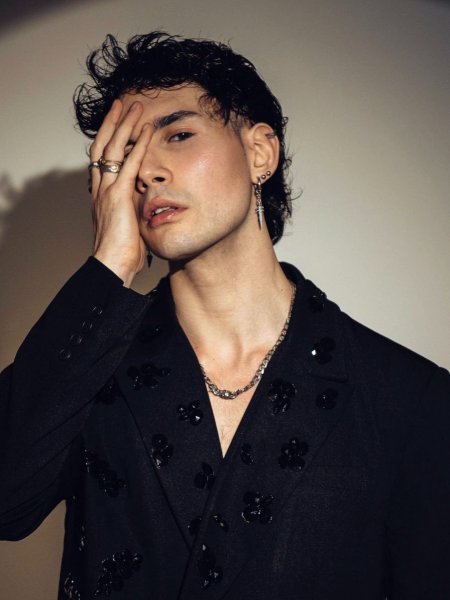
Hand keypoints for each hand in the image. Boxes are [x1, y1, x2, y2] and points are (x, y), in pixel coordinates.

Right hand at [89, 99, 151, 286]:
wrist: (112, 265)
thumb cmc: (122, 252)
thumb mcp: (129, 225)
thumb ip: (134, 209)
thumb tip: (147, 204)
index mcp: (101, 194)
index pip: (102, 159)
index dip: (109, 138)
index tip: (117, 123)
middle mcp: (100, 188)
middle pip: (102, 146)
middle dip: (112, 123)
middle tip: (121, 104)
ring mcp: (107, 190)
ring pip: (113, 148)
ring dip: (124, 125)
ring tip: (134, 105)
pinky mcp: (118, 196)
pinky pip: (129, 163)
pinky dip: (139, 145)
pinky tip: (147, 130)